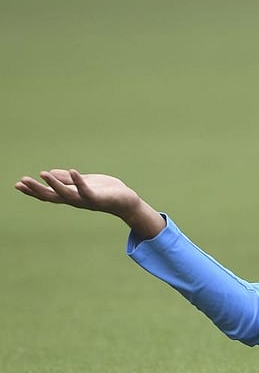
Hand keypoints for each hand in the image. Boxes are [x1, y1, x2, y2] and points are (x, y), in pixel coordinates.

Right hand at [15, 169, 140, 216]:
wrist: (126, 201)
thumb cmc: (106, 191)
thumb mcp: (84, 182)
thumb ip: (68, 180)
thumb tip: (50, 174)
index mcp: (71, 196)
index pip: (48, 194)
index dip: (33, 190)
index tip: (17, 185)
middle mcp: (75, 200)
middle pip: (52, 196)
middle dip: (36, 189)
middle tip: (21, 181)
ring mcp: (86, 200)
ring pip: (66, 195)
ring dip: (54, 184)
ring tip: (43, 173)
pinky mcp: (98, 198)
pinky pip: (86, 191)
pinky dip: (79, 181)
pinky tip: (73, 171)